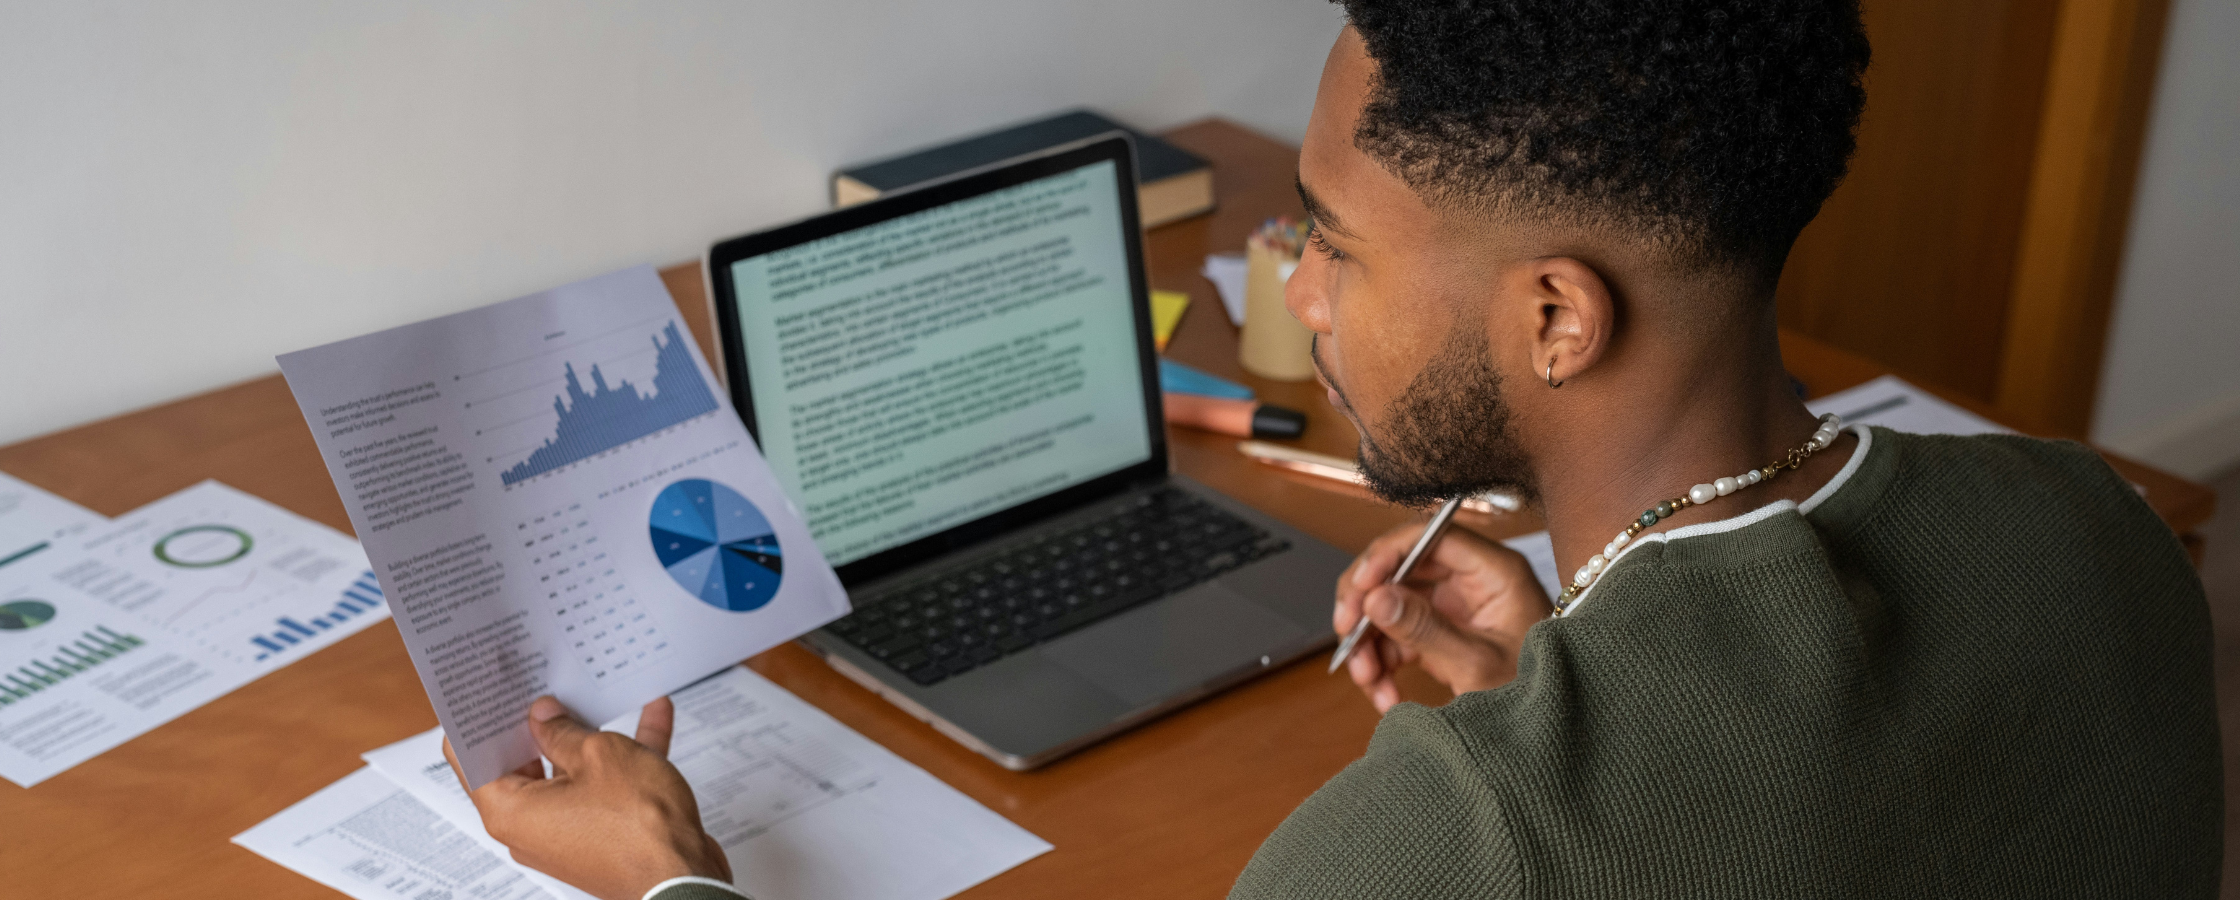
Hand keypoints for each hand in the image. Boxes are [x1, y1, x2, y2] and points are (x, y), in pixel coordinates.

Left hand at [443, 696, 731, 899]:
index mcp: (510, 810)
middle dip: (536, 720)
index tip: (490, 688)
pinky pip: (602, 786)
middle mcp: (530, 826)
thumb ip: (565, 730)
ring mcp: (566, 830)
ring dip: (587, 735)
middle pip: (521, 762)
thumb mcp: (600, 755)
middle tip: (542, 682)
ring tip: (596, 694)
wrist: (685, 877)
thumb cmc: (638, 830)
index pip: (471, 757)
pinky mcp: (599, 833)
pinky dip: (622, 756)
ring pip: (568, 771)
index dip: (480, 719)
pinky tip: (651, 719)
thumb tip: (545, 716)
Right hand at [1335, 522, 1551, 711]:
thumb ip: (1424, 630)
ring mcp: (1455, 606)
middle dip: (1367, 604)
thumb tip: (1375, 599)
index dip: (1388, 554)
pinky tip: (1384, 695)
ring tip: (1367, 680)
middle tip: (1346, 633)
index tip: (1360, 587)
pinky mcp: (1442, 633)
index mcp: (1494, 571)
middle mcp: (1471, 580)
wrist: (1551, 733)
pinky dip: (1382, 664)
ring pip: (1391, 606)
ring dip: (1370, 644)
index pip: (1431, 537)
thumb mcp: (1476, 665)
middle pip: (1401, 570)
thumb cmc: (1534, 693)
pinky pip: (1398, 637)